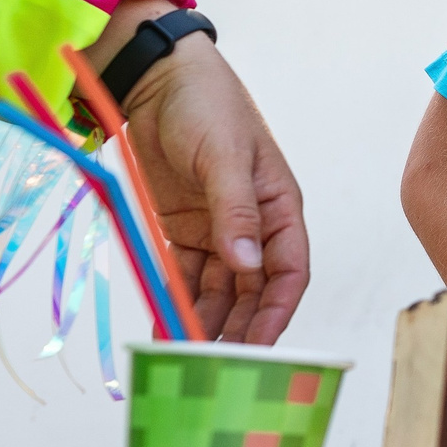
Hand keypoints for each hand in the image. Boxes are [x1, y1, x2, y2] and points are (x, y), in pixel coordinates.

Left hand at [117, 36, 309, 343]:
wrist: (157, 79)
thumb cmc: (208, 106)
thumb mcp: (225, 157)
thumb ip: (235, 212)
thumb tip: (247, 267)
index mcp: (278, 209)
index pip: (288, 272)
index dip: (277, 312)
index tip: (261, 348)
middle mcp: (252, 226)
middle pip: (253, 291)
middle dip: (239, 328)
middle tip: (219, 367)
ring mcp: (215, 230)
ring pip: (217, 291)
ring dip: (205, 322)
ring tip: (187, 357)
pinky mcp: (180, 230)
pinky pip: (182, 276)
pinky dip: (175, 302)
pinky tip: (164, 327)